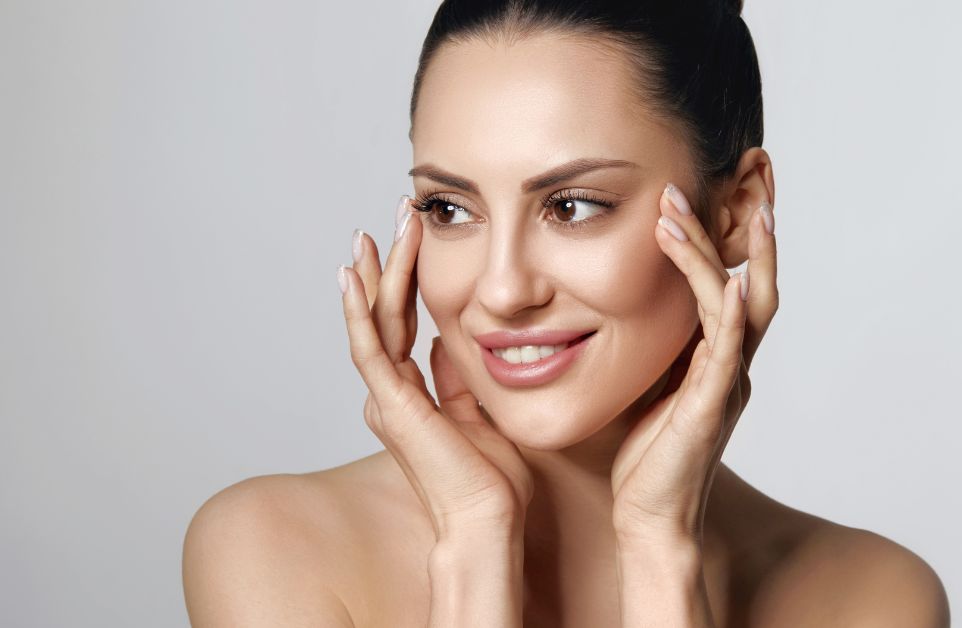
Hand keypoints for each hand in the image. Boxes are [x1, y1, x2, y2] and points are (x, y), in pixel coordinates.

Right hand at [339, 198, 533, 538]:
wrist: (487, 523)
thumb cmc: (493, 483)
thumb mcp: (481, 415)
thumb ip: (460, 380)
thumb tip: (453, 343)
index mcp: (411, 397)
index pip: (406, 324)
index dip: (409, 281)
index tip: (419, 238)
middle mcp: (391, 394)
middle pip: (386, 315)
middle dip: (391, 264)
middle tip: (399, 215)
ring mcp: (387, 399)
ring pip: (375, 323)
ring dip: (376, 275)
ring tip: (373, 231)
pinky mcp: (392, 406)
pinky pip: (371, 349)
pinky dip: (359, 312)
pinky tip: (353, 275)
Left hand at [610, 184, 777, 542]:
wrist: (649, 517)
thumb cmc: (645, 456)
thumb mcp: (647, 382)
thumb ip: (654, 343)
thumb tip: (622, 300)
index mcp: (718, 355)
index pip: (740, 277)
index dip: (743, 229)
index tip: (739, 178)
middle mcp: (733, 363)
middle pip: (761, 277)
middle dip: (758, 221)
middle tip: (753, 164)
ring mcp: (728, 383)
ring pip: (741, 304)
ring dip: (716, 254)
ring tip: (685, 209)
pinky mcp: (712, 408)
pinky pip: (730, 353)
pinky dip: (735, 315)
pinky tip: (736, 282)